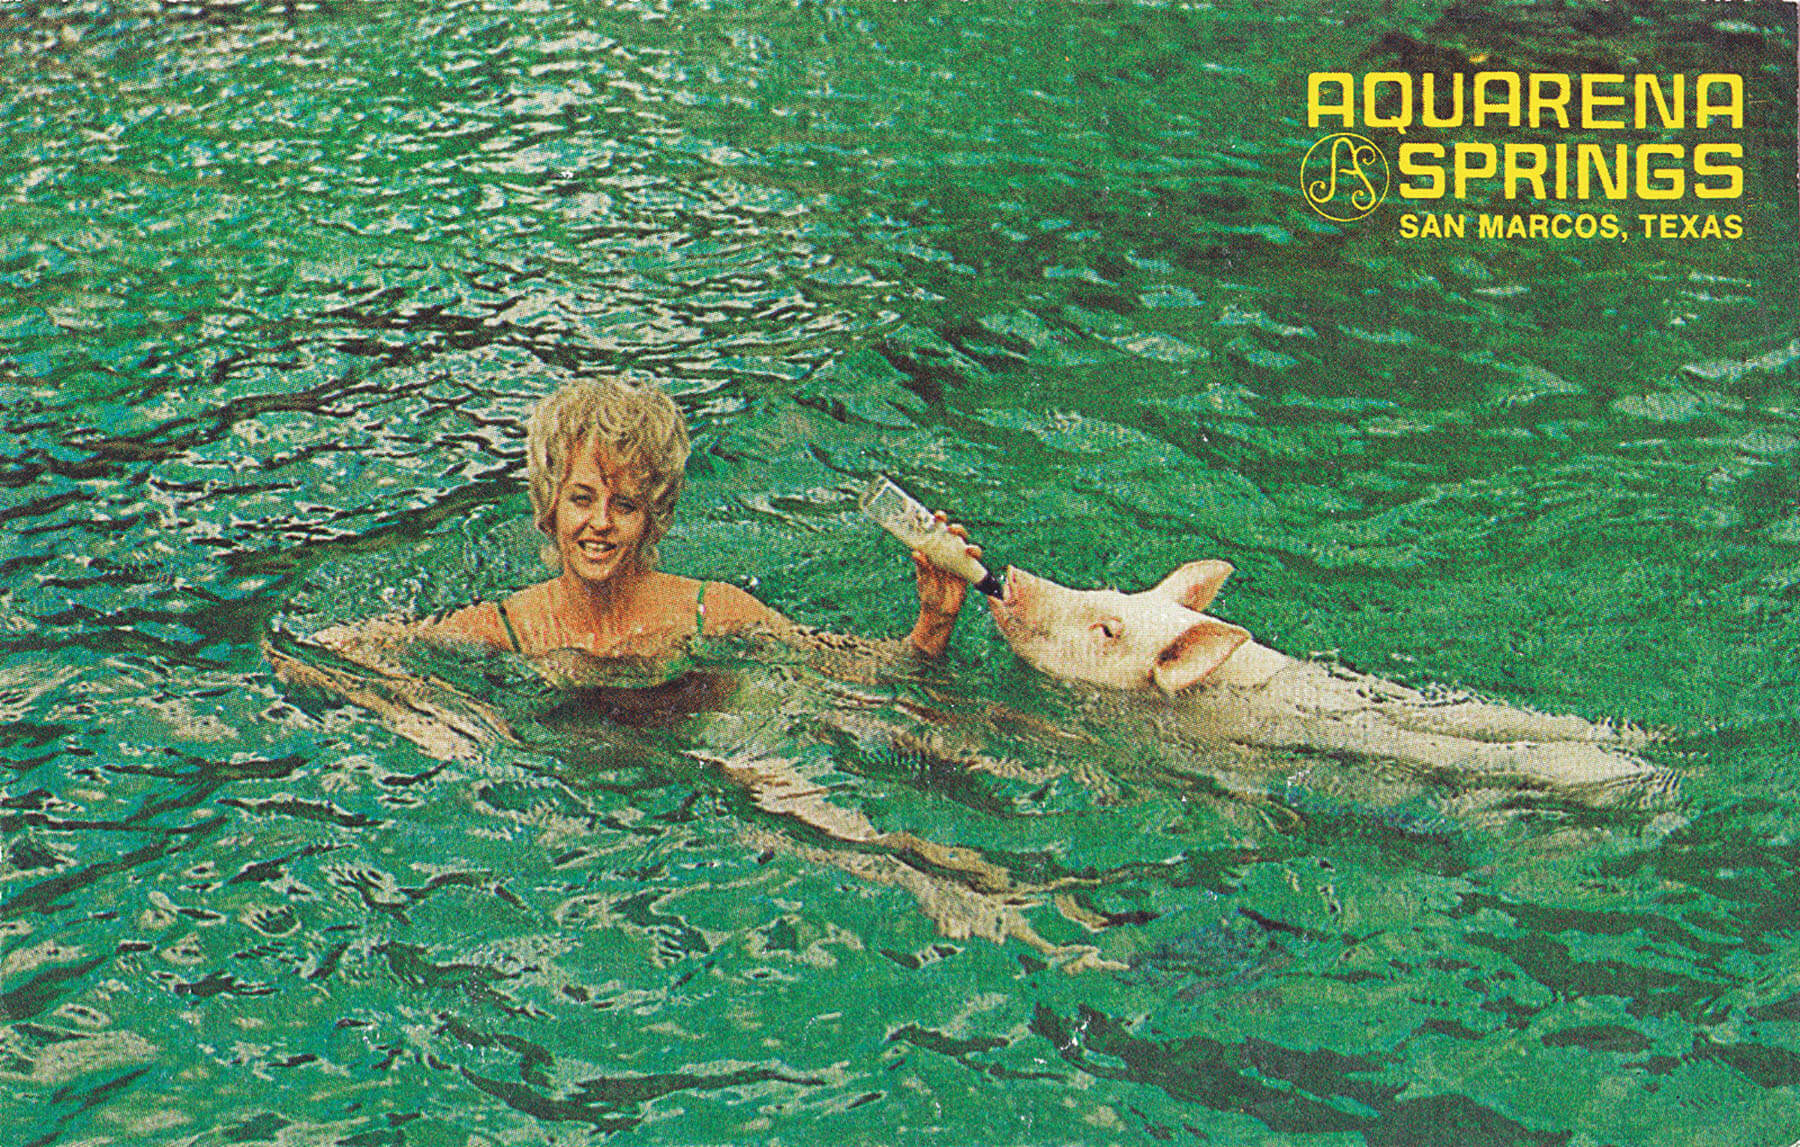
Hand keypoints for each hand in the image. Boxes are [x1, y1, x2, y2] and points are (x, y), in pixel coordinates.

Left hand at [907, 513, 980, 657]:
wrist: (940, 613)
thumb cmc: (929, 594)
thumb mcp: (924, 580)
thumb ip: (922, 567)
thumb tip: (916, 553)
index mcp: (934, 552)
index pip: (936, 533)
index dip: (937, 522)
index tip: (937, 515)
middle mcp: (947, 554)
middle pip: (953, 535)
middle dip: (953, 527)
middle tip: (948, 526)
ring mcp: (959, 561)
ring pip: (965, 543)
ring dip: (964, 538)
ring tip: (961, 541)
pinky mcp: (969, 570)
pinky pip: (974, 558)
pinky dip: (974, 553)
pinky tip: (970, 551)